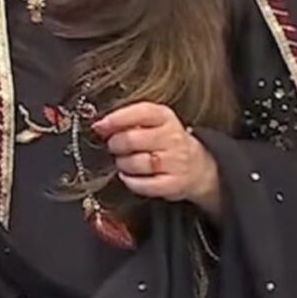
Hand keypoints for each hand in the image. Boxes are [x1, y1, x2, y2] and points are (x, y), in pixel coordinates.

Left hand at [92, 102, 220, 218]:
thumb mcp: (153, 122)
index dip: (116, 119)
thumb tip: (100, 126)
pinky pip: (143, 184)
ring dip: (122, 164)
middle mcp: (172, 138)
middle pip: (132, 140)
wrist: (196, 165)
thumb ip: (128, 120)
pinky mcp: (174, 184)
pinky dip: (130, 181)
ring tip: (123, 161)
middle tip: (113, 146)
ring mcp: (175, 162)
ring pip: (135, 163)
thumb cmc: (165, 141)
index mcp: (165, 117)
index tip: (100, 126)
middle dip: (115, 144)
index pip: (140, 113)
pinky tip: (129, 176)